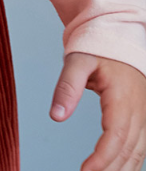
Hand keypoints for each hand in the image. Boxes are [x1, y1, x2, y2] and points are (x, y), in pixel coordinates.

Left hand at [50, 51, 145, 169]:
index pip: (116, 136)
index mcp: (122, 97)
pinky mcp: (142, 118)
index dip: (102, 158)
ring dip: (121, 170)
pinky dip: (129, 163)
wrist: (118, 36)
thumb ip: (67, 88)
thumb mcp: (77, 60)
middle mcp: (138, 110)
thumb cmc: (97, 46)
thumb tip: (56, 116)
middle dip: (109, 170)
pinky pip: (140, 147)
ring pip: (137, 153)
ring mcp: (143, 115)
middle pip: (127, 150)